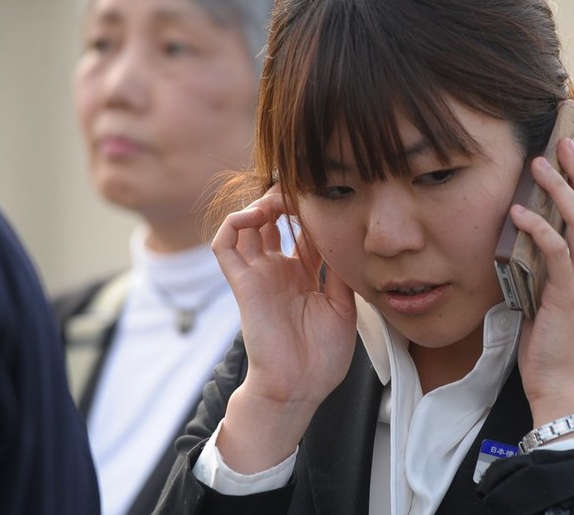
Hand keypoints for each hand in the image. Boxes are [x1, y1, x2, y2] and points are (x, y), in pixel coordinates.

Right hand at [210, 188, 357, 470]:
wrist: (299, 388)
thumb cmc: (322, 357)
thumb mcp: (343, 306)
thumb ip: (340, 272)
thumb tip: (347, 238)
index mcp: (304, 274)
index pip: (303, 229)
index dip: (310, 209)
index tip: (326, 191)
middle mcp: (279, 270)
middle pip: (274, 221)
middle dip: (285, 199)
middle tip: (300, 185)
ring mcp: (259, 275)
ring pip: (248, 226)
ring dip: (260, 204)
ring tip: (278, 196)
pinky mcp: (242, 283)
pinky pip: (225, 245)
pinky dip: (234, 223)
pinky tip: (255, 214)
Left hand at [511, 138, 573, 425]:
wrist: (563, 386)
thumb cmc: (554, 346)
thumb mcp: (559, 300)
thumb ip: (557, 271)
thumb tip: (541, 245)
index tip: (570, 154)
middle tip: (560, 143)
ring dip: (559, 188)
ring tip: (537, 165)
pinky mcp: (567, 295)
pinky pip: (556, 251)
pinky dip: (538, 227)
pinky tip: (519, 211)